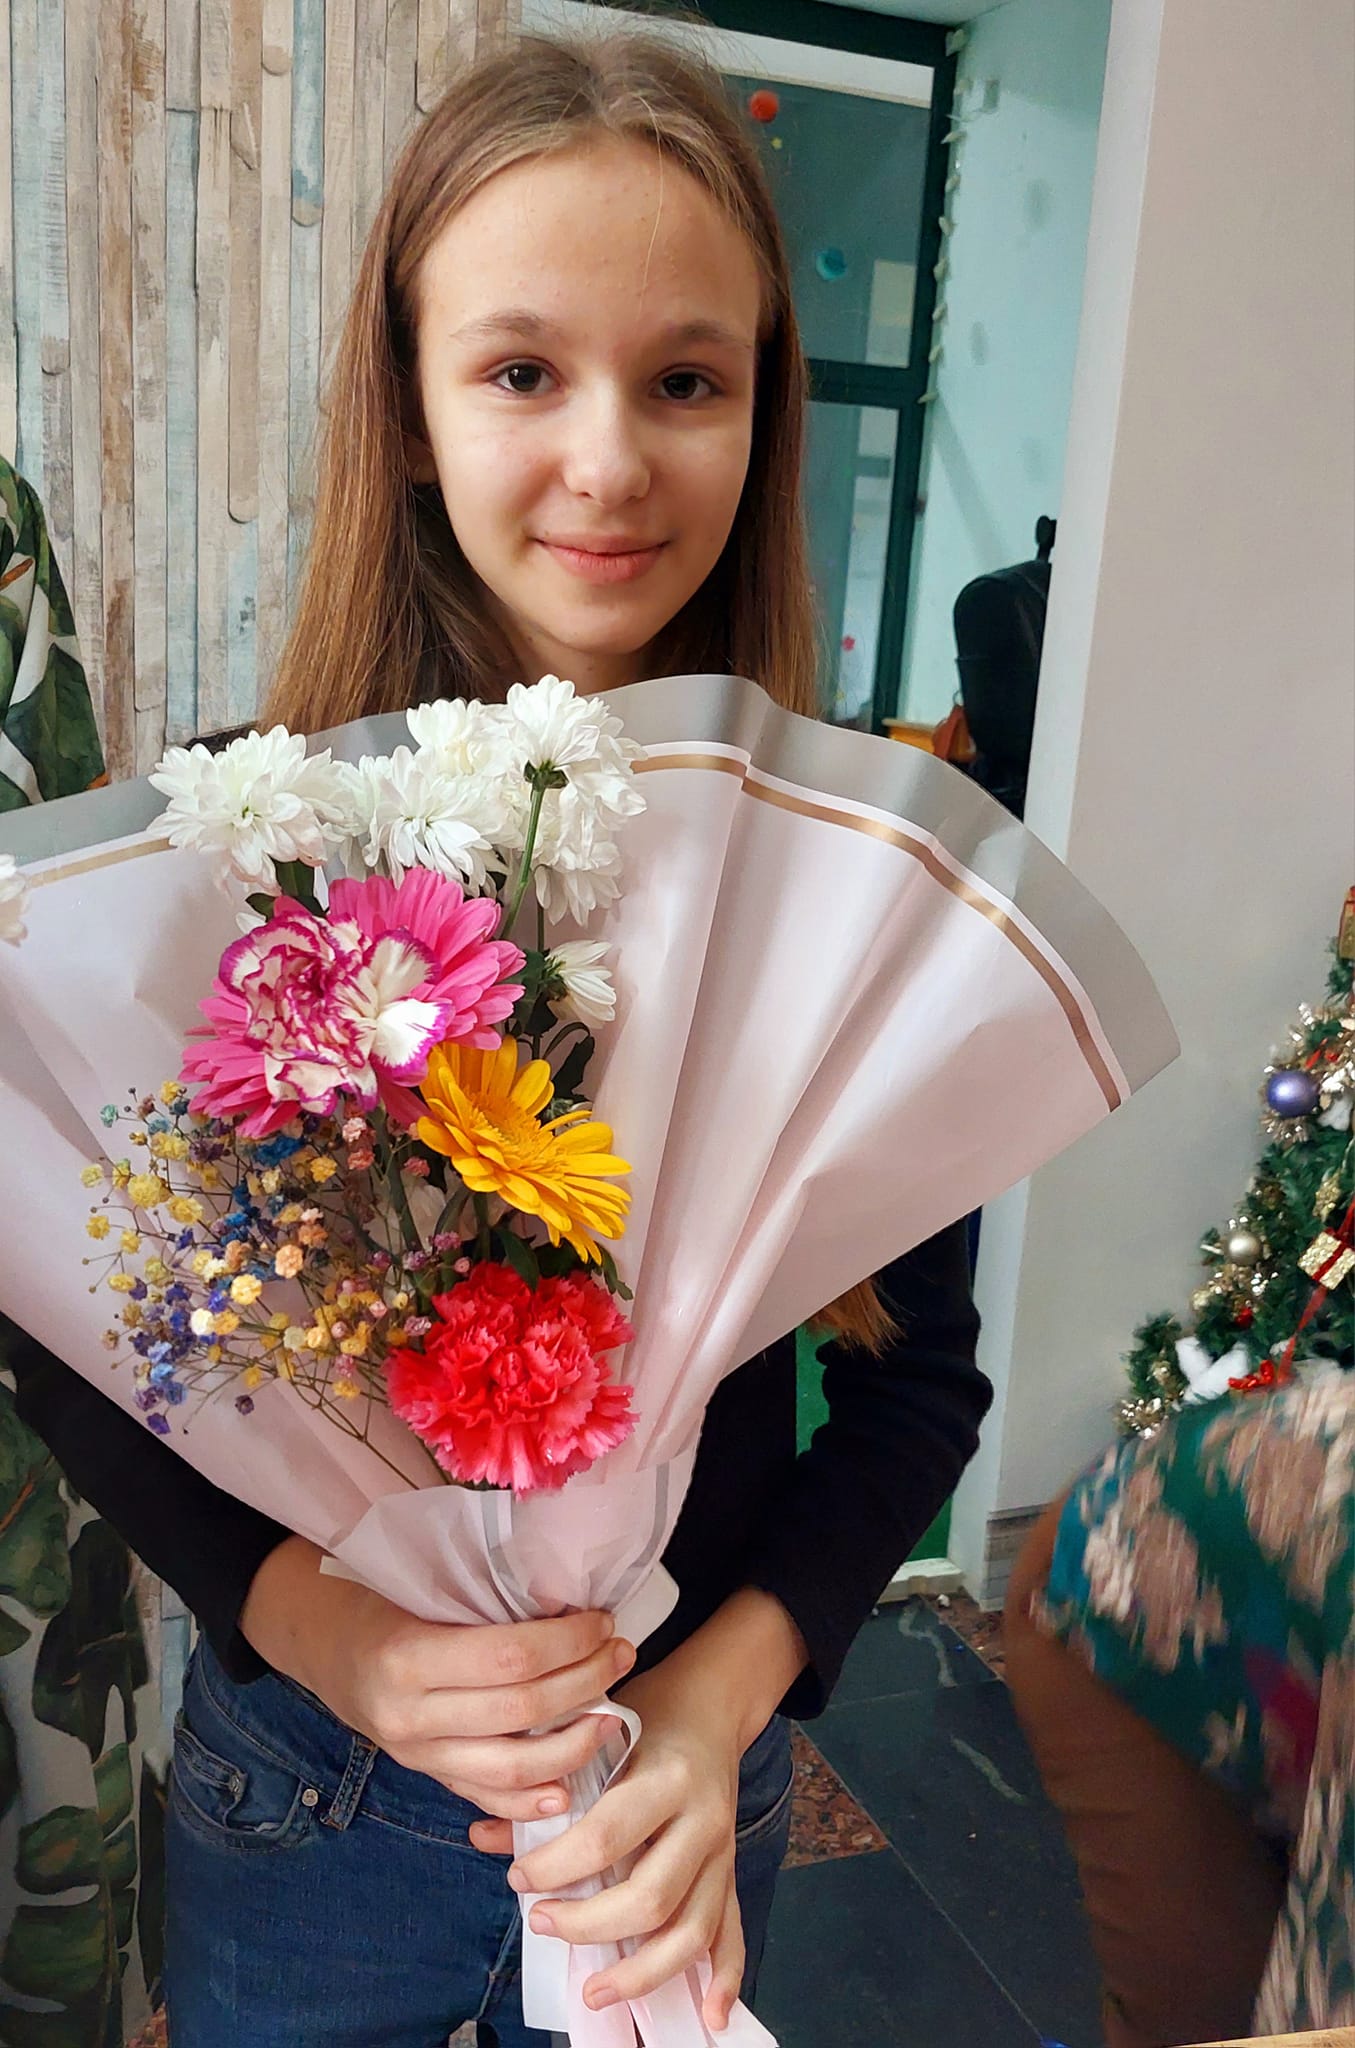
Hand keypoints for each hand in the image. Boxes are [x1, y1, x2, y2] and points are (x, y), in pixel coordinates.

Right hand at [239, 1535, 635, 1819]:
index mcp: (408, 1656)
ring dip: (574, 1746)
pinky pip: (485, 1799)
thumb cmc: (381, 1598)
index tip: (602, 1621)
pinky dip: (531, 1801)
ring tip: (611, 1715)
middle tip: (621, 1655)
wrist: (325, 1646)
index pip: (510, 1658)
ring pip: (511, 1770)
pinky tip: (570, 1787)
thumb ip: (482, 1601)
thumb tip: (568, 1604)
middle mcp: (410, 1714)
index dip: (568, 1642)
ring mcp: (417, 1755)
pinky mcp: (426, 1777)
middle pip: (521, 1713)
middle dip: (585, 1683)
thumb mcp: (419, 1584)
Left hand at [468, 1587, 808, 2033]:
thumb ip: (545, 1787)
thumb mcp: (595, 1736)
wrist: (710, 1705)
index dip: (556, 1867)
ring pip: (692, 1930)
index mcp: (667, 1776)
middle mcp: (703, 1818)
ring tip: (594, 1990)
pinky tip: (710, 2015)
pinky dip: (725, 1978)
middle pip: (651, 1897)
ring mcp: (723, 1851)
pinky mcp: (730, 1871)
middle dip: (589, 1925)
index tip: (518, 1877)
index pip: (606, 1837)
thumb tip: (484, 1837)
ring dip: (642, 1971)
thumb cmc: (645, 1717)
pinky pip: (733, 1932)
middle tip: (541, 1923)